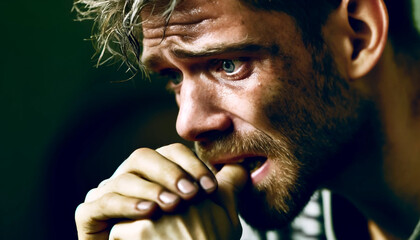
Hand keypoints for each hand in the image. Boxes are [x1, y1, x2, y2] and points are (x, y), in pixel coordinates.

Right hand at [75, 143, 245, 239]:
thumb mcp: (214, 217)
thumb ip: (225, 190)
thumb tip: (242, 166)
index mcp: (156, 174)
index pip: (170, 154)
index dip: (190, 164)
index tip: (210, 188)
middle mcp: (131, 180)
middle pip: (143, 157)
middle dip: (170, 172)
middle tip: (191, 194)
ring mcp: (108, 196)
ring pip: (122, 177)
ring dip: (150, 188)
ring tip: (172, 205)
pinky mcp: (90, 217)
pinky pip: (99, 203)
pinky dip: (124, 203)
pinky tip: (147, 212)